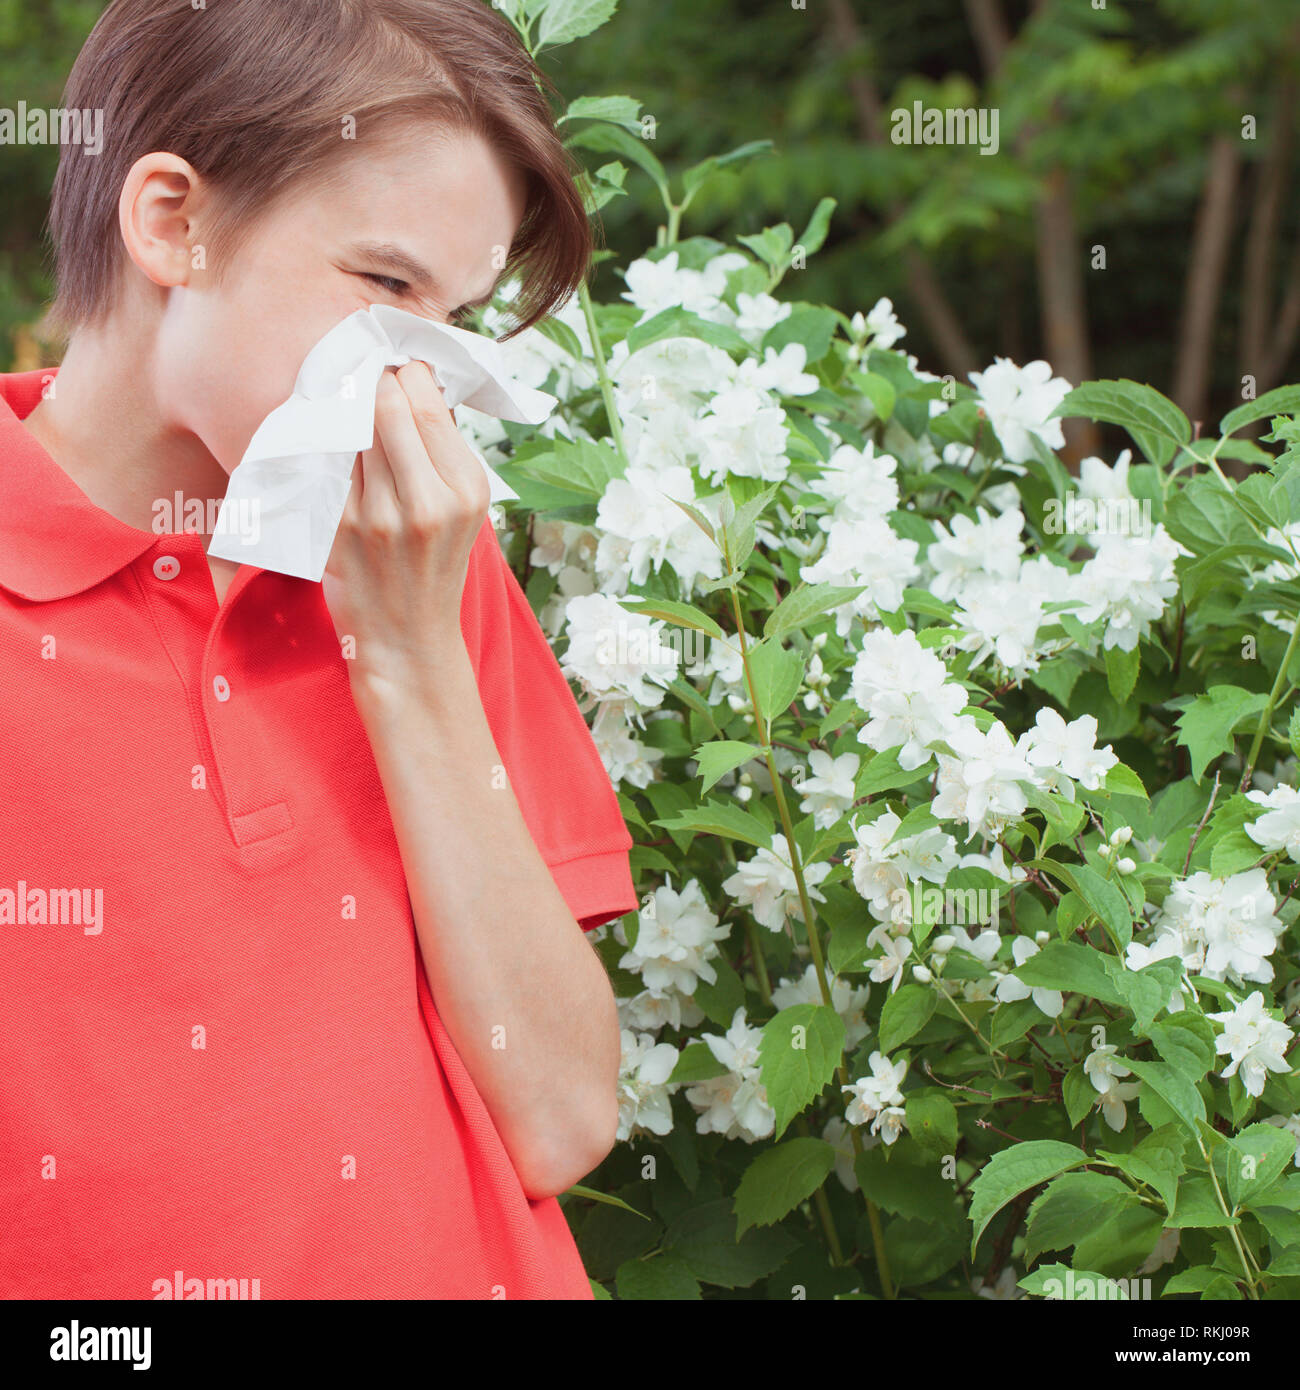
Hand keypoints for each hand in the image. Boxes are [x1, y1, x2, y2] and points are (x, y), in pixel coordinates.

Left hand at [322, 361, 488, 694]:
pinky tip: (324, 439)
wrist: (408, 638)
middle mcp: (423, 502)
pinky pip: (322, 465)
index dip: (404, 373)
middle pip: (383, 406)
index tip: (394, 367)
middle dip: (368, 380)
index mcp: (464, 489)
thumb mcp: (465, 508)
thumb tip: (411, 382)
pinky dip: (321, 444)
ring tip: (342, 402)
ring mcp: (375, 518)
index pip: (425, 403)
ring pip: (346, 429)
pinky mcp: (337, 532)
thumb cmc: (435, 564)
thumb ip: (442, 449)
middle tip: (362, 373)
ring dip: (340, 407)